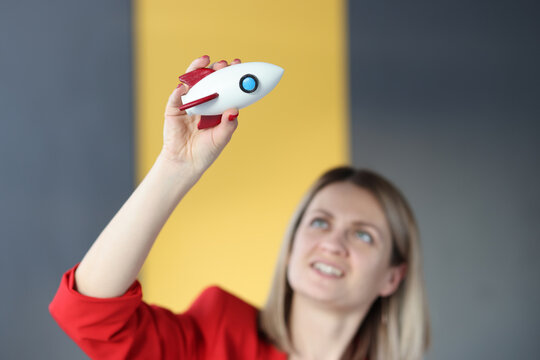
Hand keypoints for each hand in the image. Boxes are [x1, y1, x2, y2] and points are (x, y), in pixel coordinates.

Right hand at [160, 56, 240, 173]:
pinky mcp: (173, 109)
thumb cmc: (206, 151)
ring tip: (204, 62)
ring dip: (197, 71)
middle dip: (215, 69)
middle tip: (222, 64)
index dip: (230, 75)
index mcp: (216, 107)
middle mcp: (203, 102)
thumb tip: (234, 110)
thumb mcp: (222, 138)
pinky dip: (180, 90)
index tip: (237, 65)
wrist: (186, 162)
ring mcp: (188, 104)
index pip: (224, 87)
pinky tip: (184, 86)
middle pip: (208, 80)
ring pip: (191, 83)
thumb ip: (229, 124)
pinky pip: (176, 97)